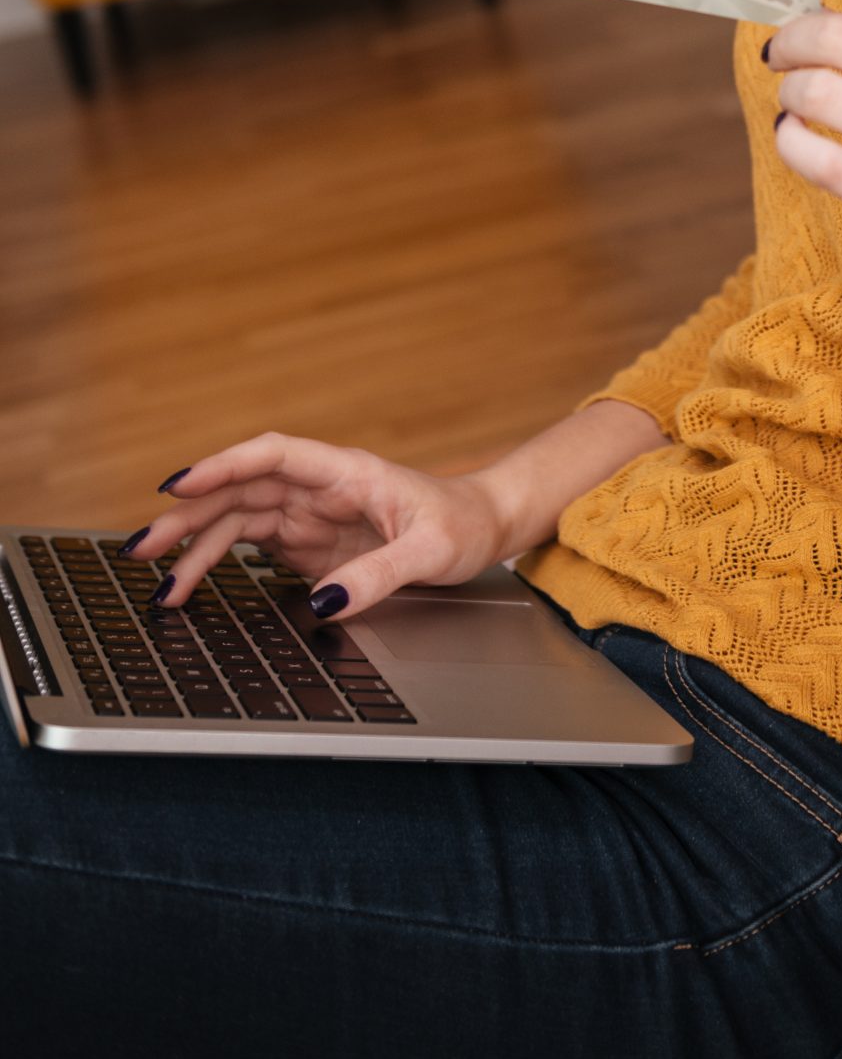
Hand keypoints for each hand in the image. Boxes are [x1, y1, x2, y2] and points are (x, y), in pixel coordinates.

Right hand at [123, 434, 511, 618]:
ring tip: (160, 585)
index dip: (224, 466)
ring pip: (237, 520)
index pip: (273, 455)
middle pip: (241, 490)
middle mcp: (320, 487)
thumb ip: (379, 575)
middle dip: (189, 516)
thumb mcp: (431, 551)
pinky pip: (251, 546)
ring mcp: (310, 514)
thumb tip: (326, 603)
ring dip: (196, 547)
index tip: (180, 486)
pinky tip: (189, 583)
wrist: (482, 528)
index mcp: (346, 471)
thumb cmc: (463, 524)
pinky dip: (218, 563)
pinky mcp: (308, 543)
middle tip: (143, 547)